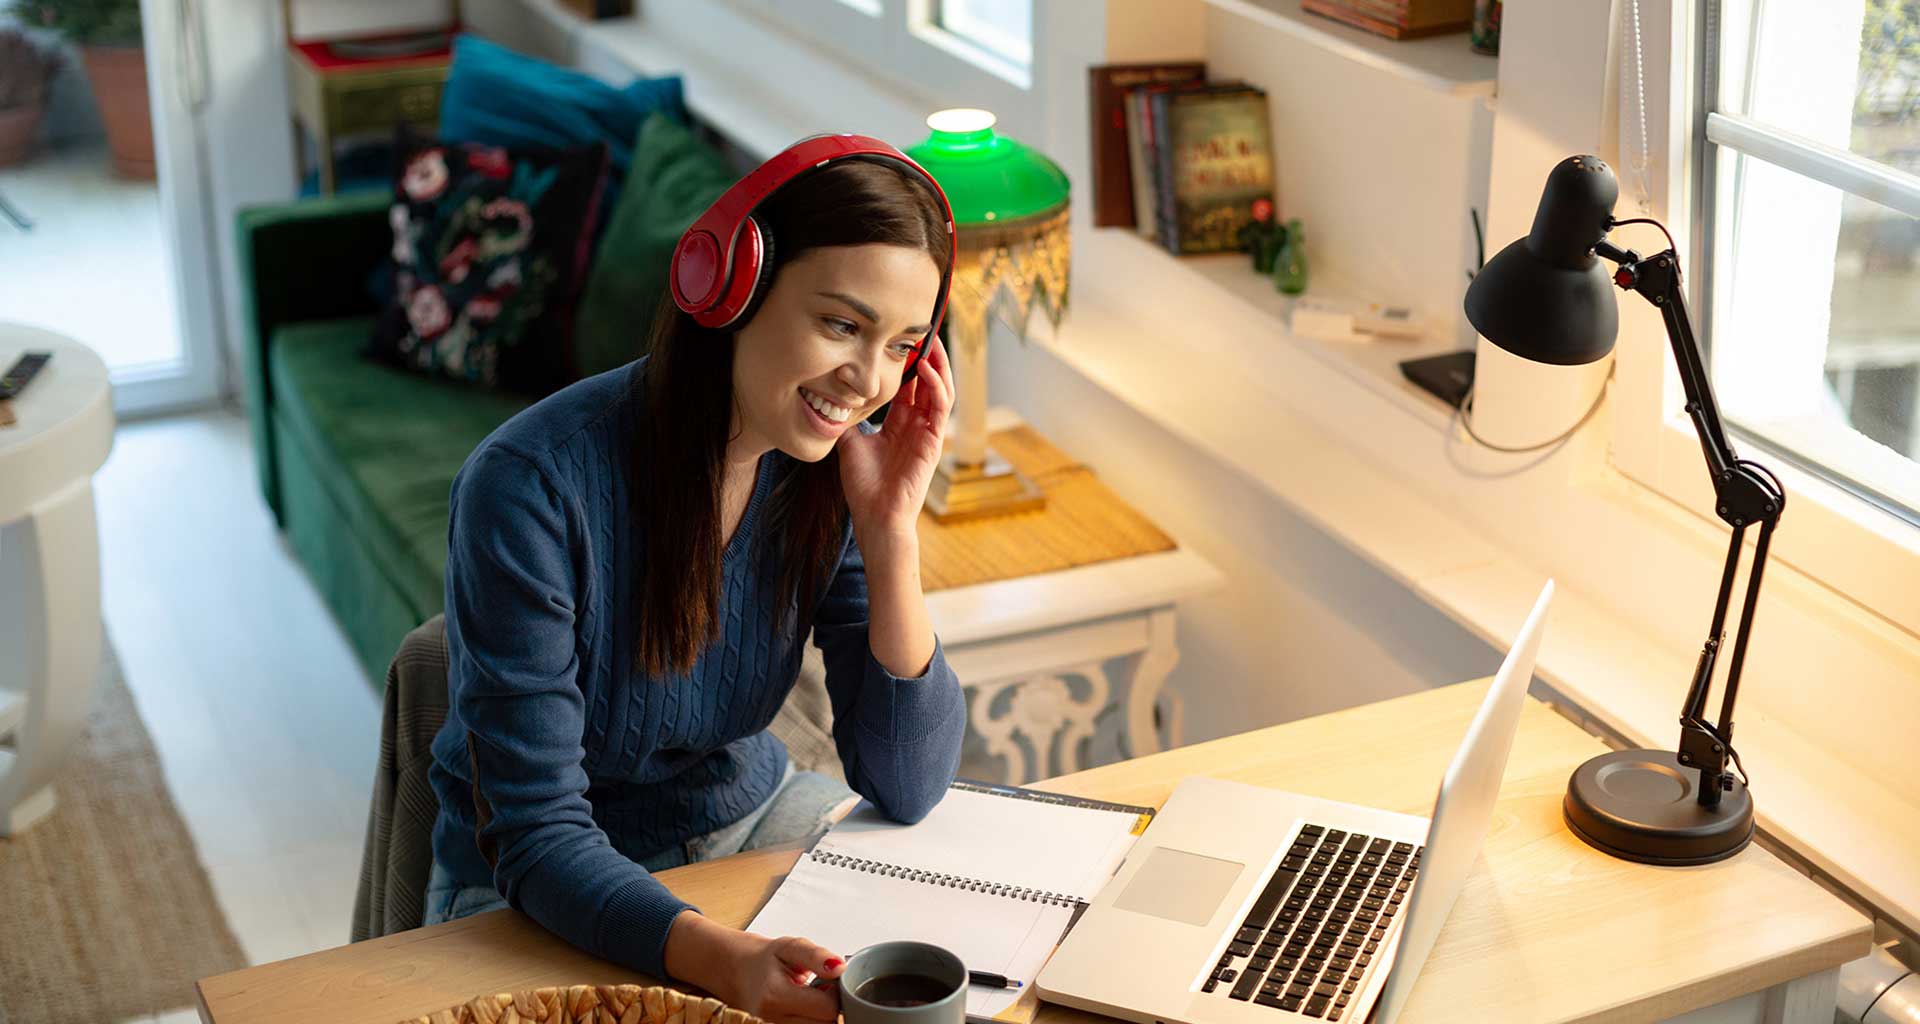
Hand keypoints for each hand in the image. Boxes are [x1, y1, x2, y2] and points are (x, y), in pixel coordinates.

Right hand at [710, 932, 847, 1023]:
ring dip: (819, 1016)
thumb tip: (839, 968)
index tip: (827, 980)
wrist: (731, 970)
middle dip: (829, 1007)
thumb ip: (816, 956)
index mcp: (775, 996)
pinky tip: (802, 1009)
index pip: (827, 1009)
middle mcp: (771, 1020)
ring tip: (808, 998)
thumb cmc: (761, 958)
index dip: (835, 993)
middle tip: (818, 987)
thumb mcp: (789, 947)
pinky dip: (809, 1021)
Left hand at [838, 334, 954, 541]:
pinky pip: (940, 407)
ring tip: (930, 339)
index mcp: (899, 424)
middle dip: (927, 354)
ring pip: (941, 389)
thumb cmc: (864, 487)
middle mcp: (917, 425)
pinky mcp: (934, 441)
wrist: (874, 516)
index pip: (908, 385)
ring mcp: (927, 432)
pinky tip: (925, 367)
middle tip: (921, 328)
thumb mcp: (850, 444)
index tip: (898, 338)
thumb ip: (848, 420)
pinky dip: (935, 385)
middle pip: (929, 381)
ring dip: (937, 363)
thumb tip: (832, 399)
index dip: (906, 362)